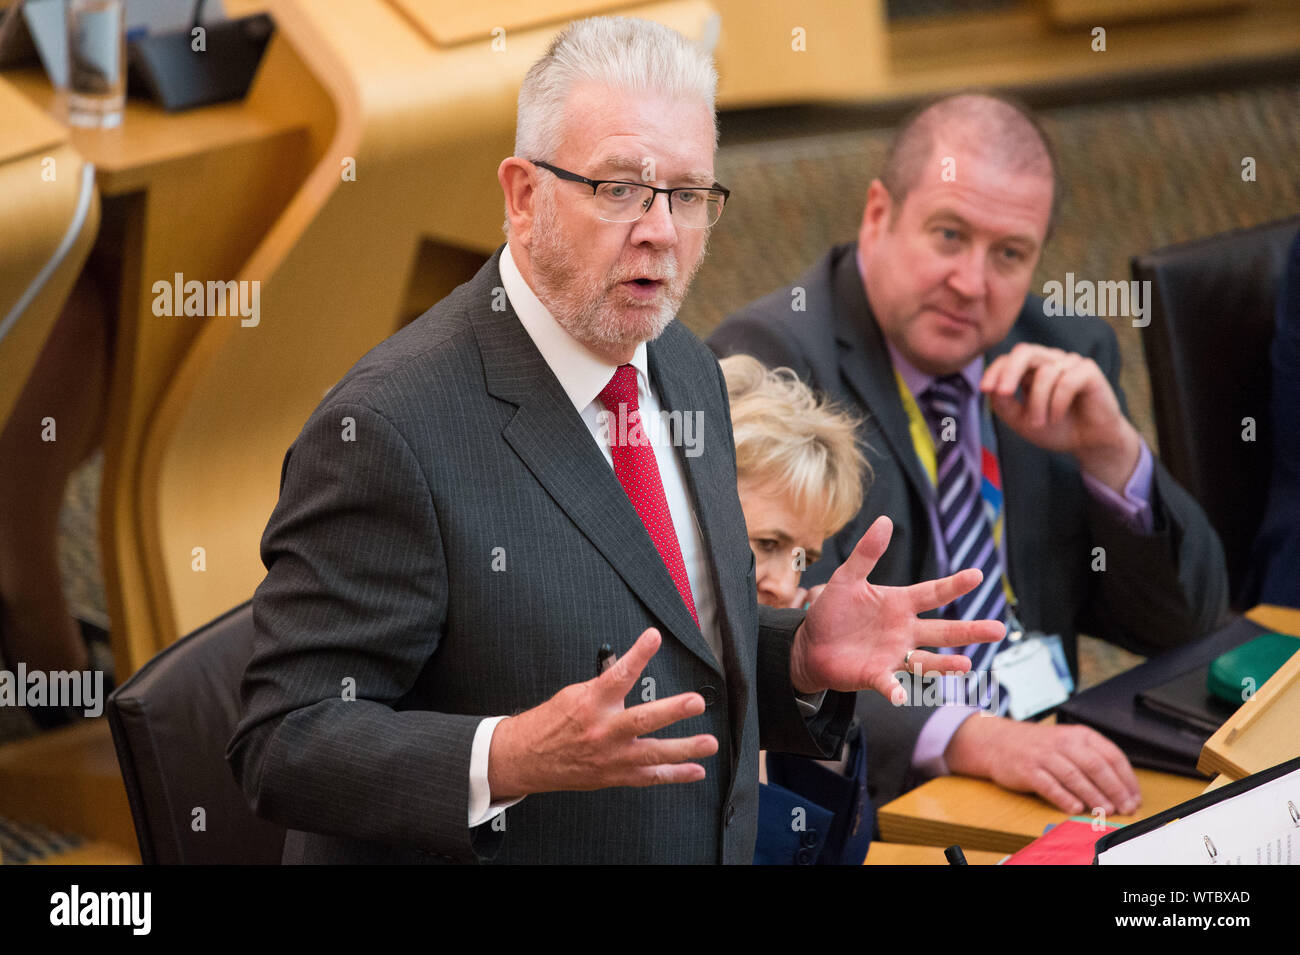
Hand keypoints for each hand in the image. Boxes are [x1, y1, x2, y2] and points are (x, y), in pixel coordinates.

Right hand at [486, 628, 717, 800]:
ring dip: (684, 749)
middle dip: (672, 710)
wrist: (526, 758)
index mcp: (591, 703)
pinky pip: (649, 777)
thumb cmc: (549, 724)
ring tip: (709, 743)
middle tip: (695, 702)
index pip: (618, 674)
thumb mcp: (573, 694)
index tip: (654, 637)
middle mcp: (603, 731)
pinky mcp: (615, 775)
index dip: (638, 654)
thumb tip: (626, 667)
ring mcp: (611, 756)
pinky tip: (695, 770)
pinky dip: (674, 775)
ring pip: (653, 753)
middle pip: (642, 719)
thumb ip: (604, 684)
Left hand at [789, 516, 1005, 700]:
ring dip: (944, 665)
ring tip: (966, 665)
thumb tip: (884, 521)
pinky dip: (895, 690)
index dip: (954, 585)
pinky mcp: (876, 675)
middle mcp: (904, 630)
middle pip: (943, 631)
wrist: (810, 645)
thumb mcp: (846, 578)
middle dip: (970, 631)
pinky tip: (900, 696)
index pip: (932, 593)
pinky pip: (889, 683)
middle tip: (999, 629)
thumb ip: (866, 553)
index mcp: (900, 604)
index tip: (978, 575)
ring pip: (926, 660)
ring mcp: (893, 655)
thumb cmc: (832, 611)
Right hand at [944, 715, 1141, 815]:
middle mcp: (1062, 743)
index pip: (1110, 754)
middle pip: (1095, 766)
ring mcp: (1044, 756)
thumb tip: (1121, 787)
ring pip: (1074, 777)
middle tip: (1126, 807)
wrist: (998, 742)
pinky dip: (1064, 798)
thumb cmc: (1039, 746)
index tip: (1134, 796)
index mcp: (1079, 735)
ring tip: (1106, 810)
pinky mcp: (1028, 770)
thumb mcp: (1068, 742)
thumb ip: (1093, 758)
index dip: (1126, 778)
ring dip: (1093, 796)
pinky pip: (1049, 785)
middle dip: (1115, 789)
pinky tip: (1075, 808)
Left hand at [981, 343, 1140, 492]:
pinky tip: (1057, 416)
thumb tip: (994, 388)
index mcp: (1031, 369)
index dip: (994, 371)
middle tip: (1003, 394)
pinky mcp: (1089, 370)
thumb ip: (1005, 404)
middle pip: (1024, 352)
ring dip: (1038, 403)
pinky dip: (1057, 403)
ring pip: (1045, 373)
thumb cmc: (1056, 428)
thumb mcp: (1022, 420)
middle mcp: (1050, 361)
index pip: (1008, 359)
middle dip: (1009, 372)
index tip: (984, 389)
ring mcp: (1070, 363)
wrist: (1089, 443)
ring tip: (1040, 423)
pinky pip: (1067, 381)